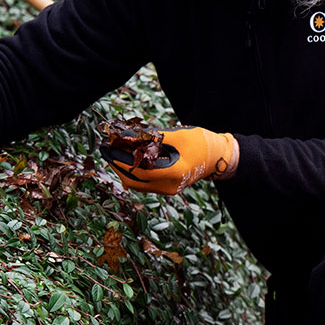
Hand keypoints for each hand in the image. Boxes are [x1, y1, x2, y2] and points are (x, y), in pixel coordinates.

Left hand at [104, 126, 238, 194]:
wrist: (217, 157)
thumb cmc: (199, 142)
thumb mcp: (175, 135)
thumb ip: (150, 137)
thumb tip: (125, 136)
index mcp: (172, 173)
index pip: (137, 169)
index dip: (119, 159)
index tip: (107, 146)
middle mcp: (168, 186)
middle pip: (132, 180)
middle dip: (117, 165)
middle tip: (107, 149)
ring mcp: (167, 189)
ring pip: (136, 184)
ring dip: (124, 169)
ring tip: (116, 152)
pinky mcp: (166, 188)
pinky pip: (143, 184)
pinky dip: (134, 172)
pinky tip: (129, 159)